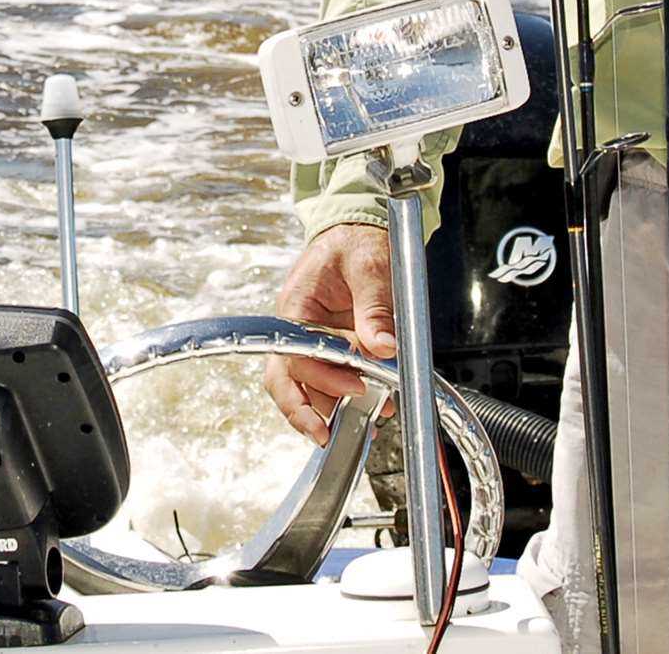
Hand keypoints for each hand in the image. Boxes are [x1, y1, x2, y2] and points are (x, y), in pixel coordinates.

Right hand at [262, 224, 395, 444]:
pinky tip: (375, 410)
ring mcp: (313, 341)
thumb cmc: (357, 242)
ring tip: (364, 427)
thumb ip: (375, 307)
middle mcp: (297, 328)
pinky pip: (332, 380)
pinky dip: (349, 400)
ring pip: (306, 386)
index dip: (323, 376)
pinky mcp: (332, 349)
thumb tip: (383, 347)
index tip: (356, 385)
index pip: (296, 353)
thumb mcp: (370, 267)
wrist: (360, 232)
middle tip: (325, 435)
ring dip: (329, 410)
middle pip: (284, 379)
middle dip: (302, 412)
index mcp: (297, 306)